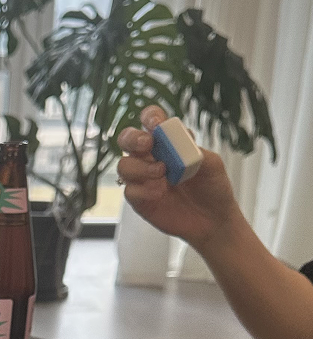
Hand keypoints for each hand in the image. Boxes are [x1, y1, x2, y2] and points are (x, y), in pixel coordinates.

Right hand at [116, 105, 242, 252]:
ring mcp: (143, 178)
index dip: (150, 117)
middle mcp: (151, 157)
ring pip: (124, 165)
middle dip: (133, 138)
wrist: (213, 220)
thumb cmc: (213, 188)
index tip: (157, 125)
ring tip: (162, 174)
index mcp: (168, 141)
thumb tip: (177, 143)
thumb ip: (193, 150)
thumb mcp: (212, 164)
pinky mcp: (140, 199)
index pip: (151, 120)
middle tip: (148, 145)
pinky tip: (160, 193)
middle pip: (127, 138)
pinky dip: (143, 190)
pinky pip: (129, 190)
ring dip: (141, 167)